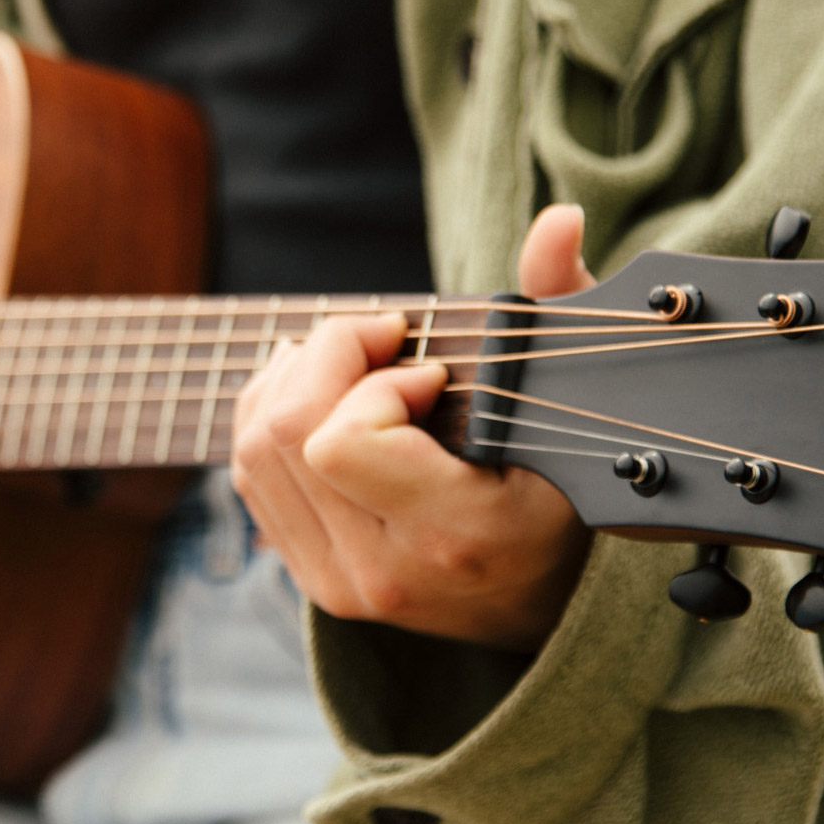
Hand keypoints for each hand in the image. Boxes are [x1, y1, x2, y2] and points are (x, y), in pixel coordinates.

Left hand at [230, 205, 599, 651]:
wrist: (544, 604)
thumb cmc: (564, 490)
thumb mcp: (571, 402)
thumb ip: (559, 307)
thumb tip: (560, 220)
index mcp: (454, 536)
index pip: (342, 442)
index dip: (374, 384)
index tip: (431, 372)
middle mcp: (385, 575)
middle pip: (287, 436)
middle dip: (326, 358)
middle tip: (382, 337)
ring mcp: (339, 586)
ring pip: (255, 453)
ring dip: (291, 381)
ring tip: (349, 355)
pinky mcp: (311, 580)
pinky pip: (251, 479)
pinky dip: (271, 418)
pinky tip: (317, 390)